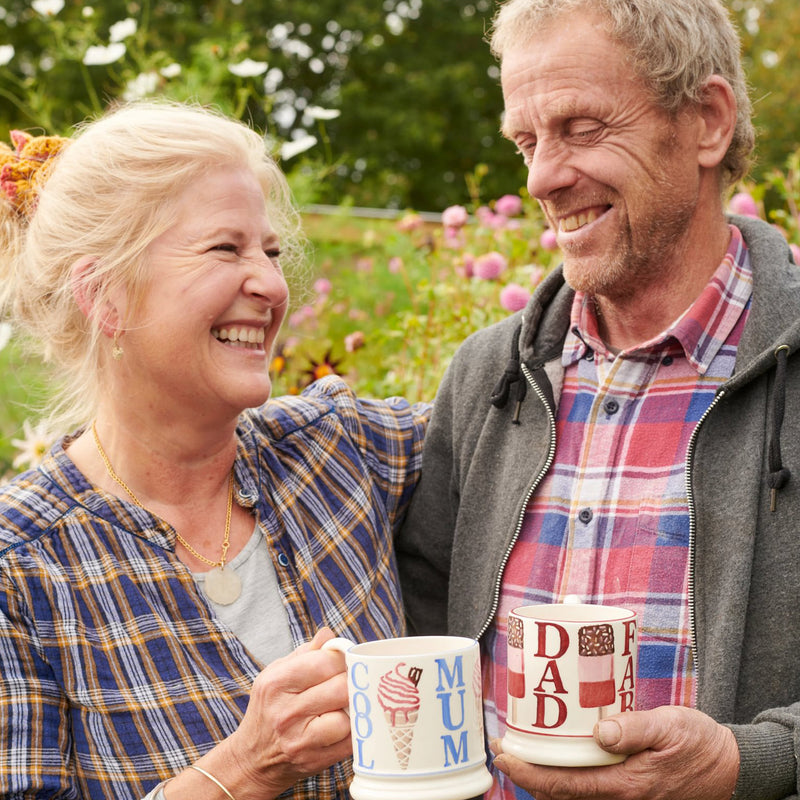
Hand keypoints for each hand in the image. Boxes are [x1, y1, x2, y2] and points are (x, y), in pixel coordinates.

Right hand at [221, 627, 351, 798]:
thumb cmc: (270, 708)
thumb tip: (329, 634)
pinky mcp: (315, 761)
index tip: (346, 660)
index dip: (342, 658)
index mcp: (276, 683)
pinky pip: (351, 741)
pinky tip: (348, 723)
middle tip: (352, 681)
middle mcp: (286, 712)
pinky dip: (356, 731)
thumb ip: (306, 652)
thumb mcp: (277, 674)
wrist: (254, 759)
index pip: (324, 662)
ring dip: (354, 708)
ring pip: (348, 716)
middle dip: (353, 681)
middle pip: (341, 688)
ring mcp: (300, 740)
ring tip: (349, 703)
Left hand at [491, 706, 739, 799]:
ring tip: (522, 748)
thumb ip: (634, 728)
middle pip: (560, 794)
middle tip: (504, 746)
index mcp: (626, 785)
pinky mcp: (629, 792)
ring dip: (543, 776)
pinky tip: (557, 755)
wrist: (731, 766)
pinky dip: (565, 776)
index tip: (503, 753)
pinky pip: (589, 790)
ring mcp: (624, 799)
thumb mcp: (670, 727)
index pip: (564, 785)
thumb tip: (599, 731)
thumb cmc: (700, 744)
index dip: (527, 772)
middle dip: (527, 774)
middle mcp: (621, 799)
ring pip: (573, 794)